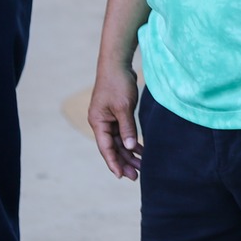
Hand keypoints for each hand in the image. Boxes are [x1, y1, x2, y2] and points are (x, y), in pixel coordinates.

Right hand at [88, 59, 142, 179]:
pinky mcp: (117, 115)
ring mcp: (109, 119)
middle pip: (112, 148)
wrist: (117, 64)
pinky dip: (132, 141)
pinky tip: (142, 150)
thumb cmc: (117, 83)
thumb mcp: (123, 107)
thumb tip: (128, 148)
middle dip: (124, 162)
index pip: (105, 148)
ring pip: (119, 142)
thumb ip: (127, 128)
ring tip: (142, 166)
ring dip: (129, 154)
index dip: (114, 163)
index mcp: (98, 122)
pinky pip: (124, 133)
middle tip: (136, 176)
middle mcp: (101, 123)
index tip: (121, 176)